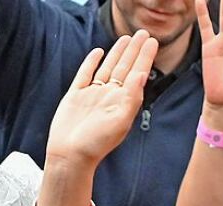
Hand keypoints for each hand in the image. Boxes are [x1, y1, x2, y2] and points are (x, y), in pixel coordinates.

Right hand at [45, 32, 158, 167]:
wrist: (69, 155)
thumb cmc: (96, 143)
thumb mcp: (120, 121)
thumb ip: (132, 97)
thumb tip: (142, 74)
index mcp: (122, 102)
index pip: (136, 74)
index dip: (144, 57)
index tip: (152, 41)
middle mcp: (109, 97)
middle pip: (124, 68)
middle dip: (134, 51)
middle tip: (143, 33)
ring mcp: (92, 95)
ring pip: (107, 68)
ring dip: (117, 53)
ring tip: (126, 38)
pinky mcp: (75, 96)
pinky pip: (85, 74)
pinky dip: (91, 62)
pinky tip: (98, 52)